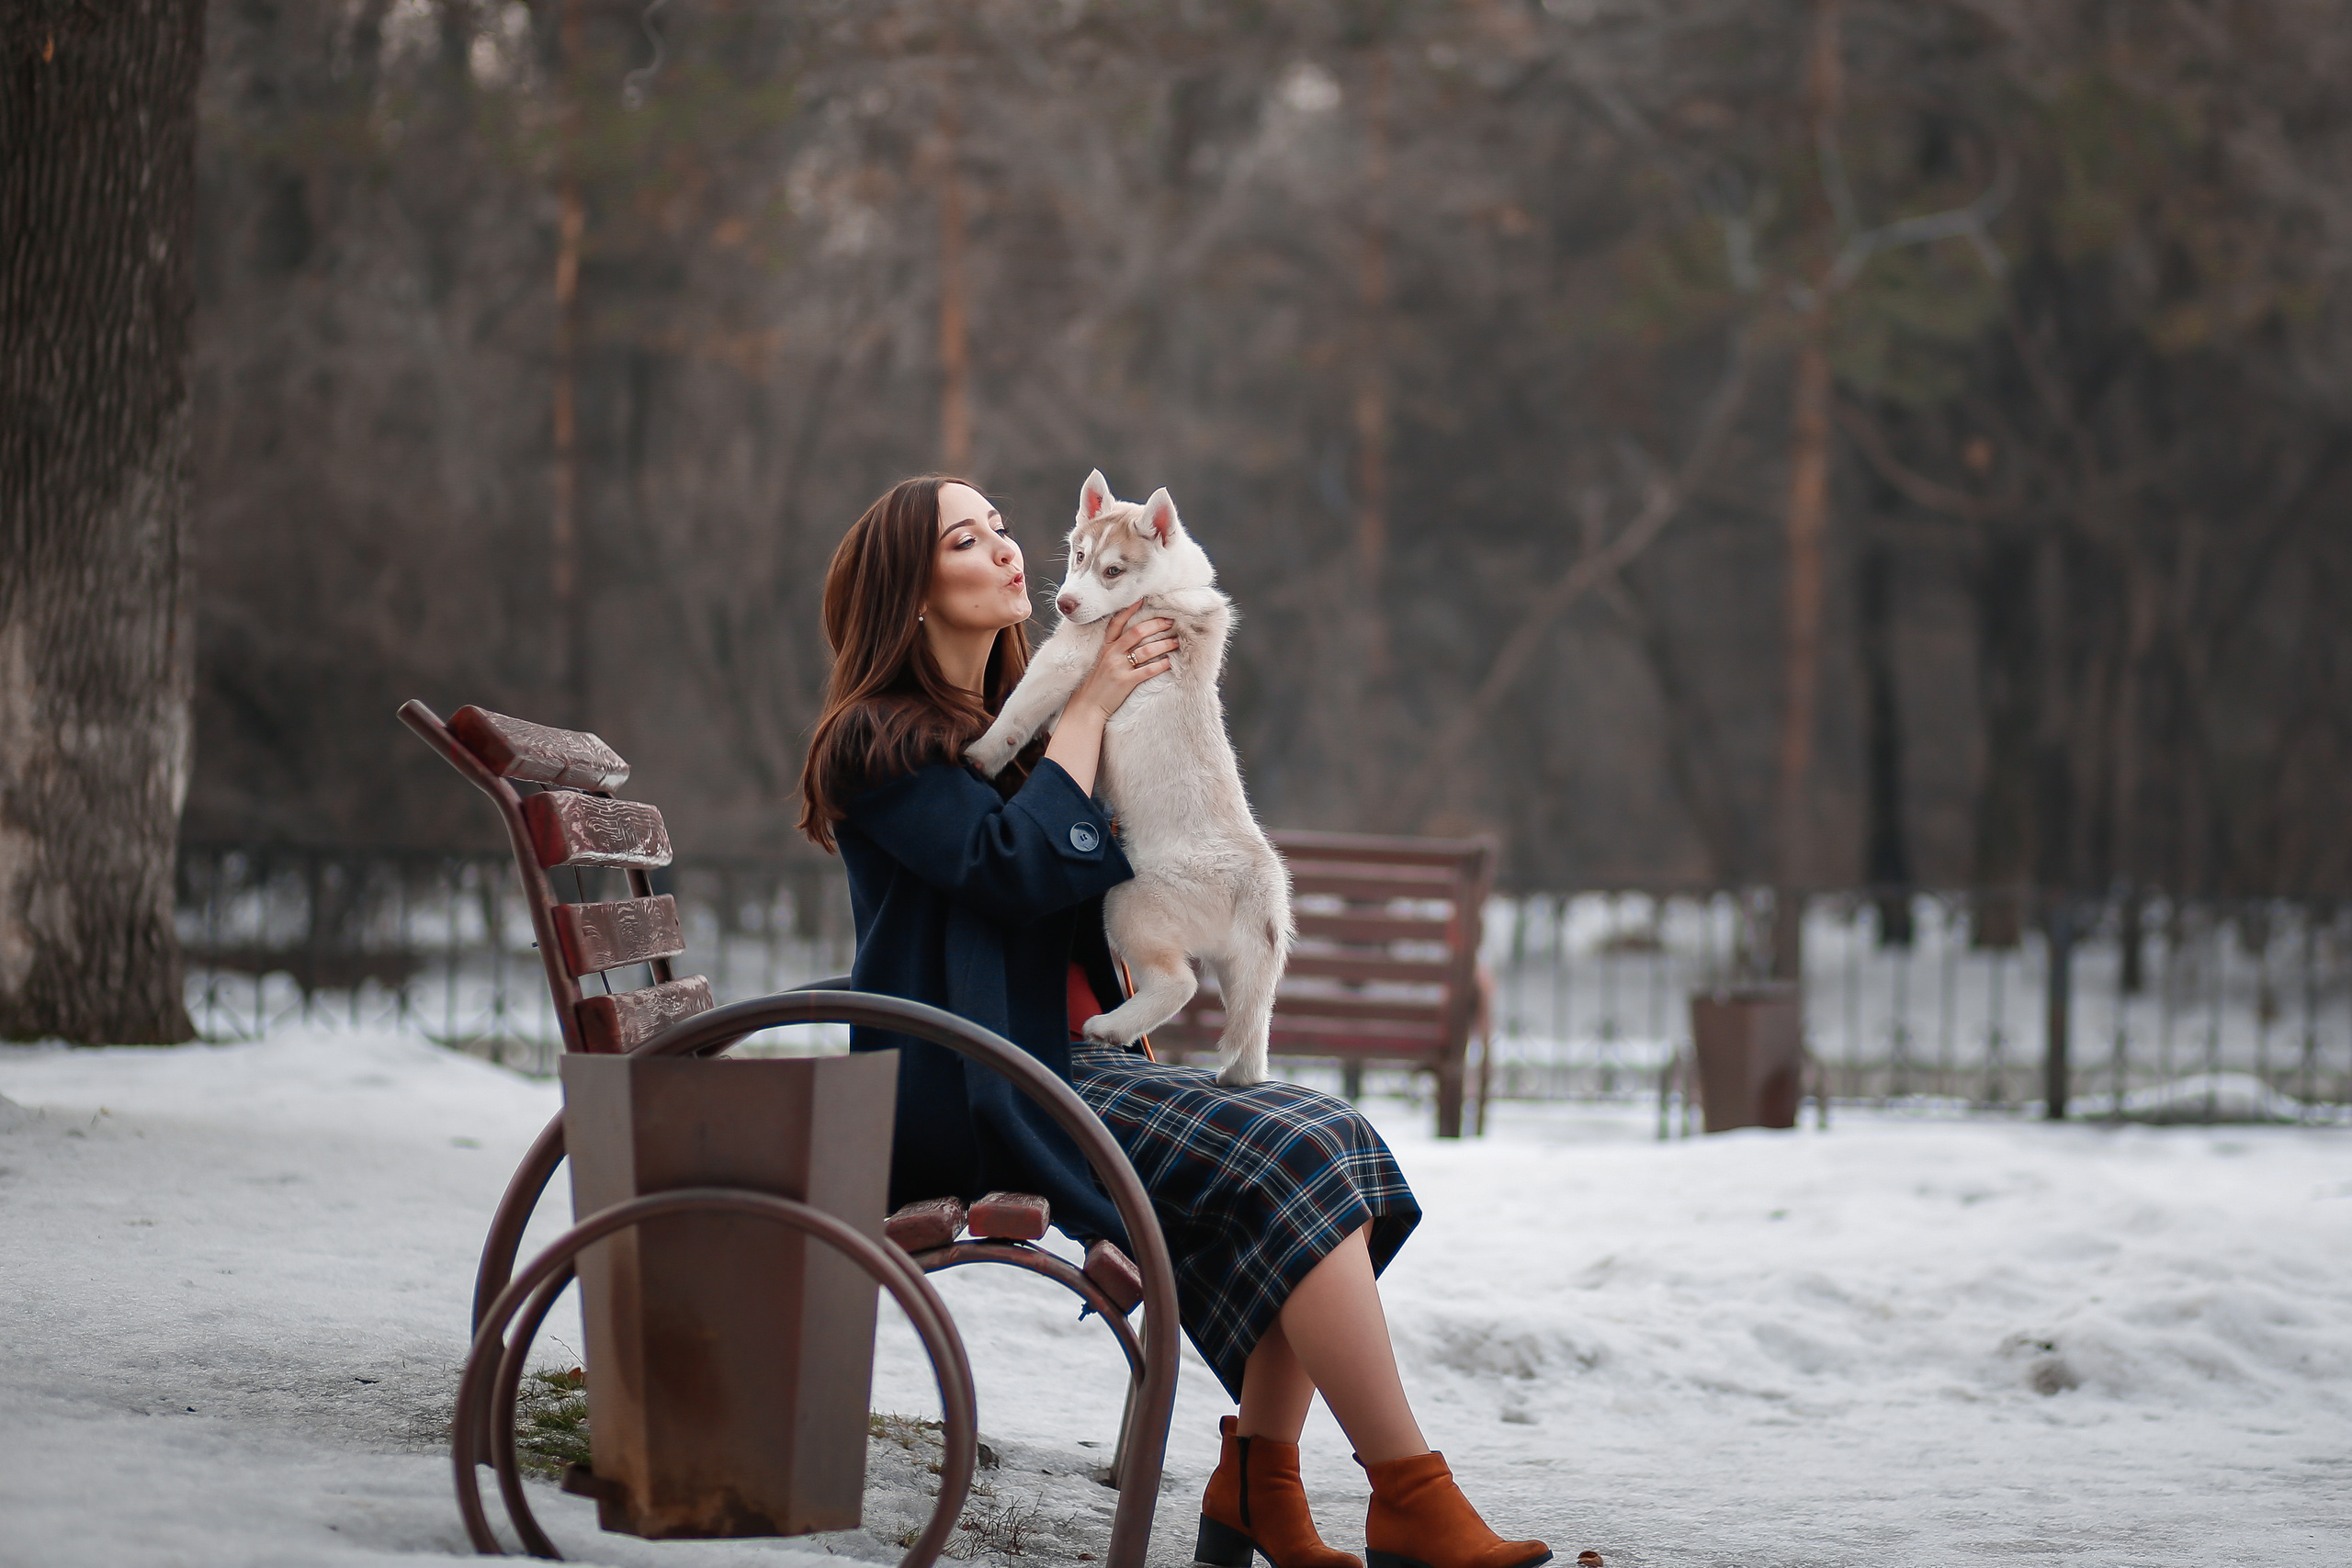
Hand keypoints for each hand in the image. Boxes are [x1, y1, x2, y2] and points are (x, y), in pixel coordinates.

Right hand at [1069, 606, 1176, 722]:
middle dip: (1156, 624)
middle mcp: (1112, 654)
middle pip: (1137, 632)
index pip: (1117, 623)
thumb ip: (1114, 650)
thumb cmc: (1097, 684)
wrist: (1087, 705)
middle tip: (1170, 621)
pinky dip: (1161, 665)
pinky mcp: (1126, 682)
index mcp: (1106, 647)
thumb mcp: (1101, 661)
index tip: (1142, 600)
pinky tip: (1169, 662)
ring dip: (1164, 644)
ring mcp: (1118, 667)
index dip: (1129, 610)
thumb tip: (1134, 641)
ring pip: (1146, 650)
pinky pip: (1148, 670)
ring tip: (1176, 641)